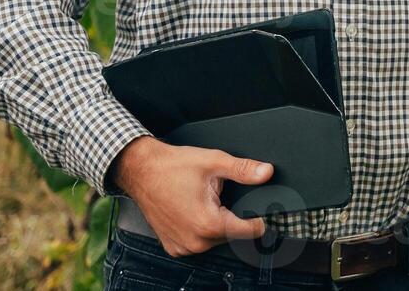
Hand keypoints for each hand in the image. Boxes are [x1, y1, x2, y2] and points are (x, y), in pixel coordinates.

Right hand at [109, 136, 272, 256]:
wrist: (141, 171)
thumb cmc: (172, 167)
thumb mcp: (214, 162)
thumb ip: (243, 170)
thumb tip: (265, 172)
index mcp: (208, 224)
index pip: (249, 231)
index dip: (261, 219)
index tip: (266, 211)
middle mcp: (195, 241)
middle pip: (232, 234)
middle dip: (234, 215)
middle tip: (221, 195)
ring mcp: (183, 246)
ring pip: (216, 239)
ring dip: (217, 222)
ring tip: (205, 200)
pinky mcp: (173, 246)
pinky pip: (198, 242)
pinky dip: (201, 229)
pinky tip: (194, 210)